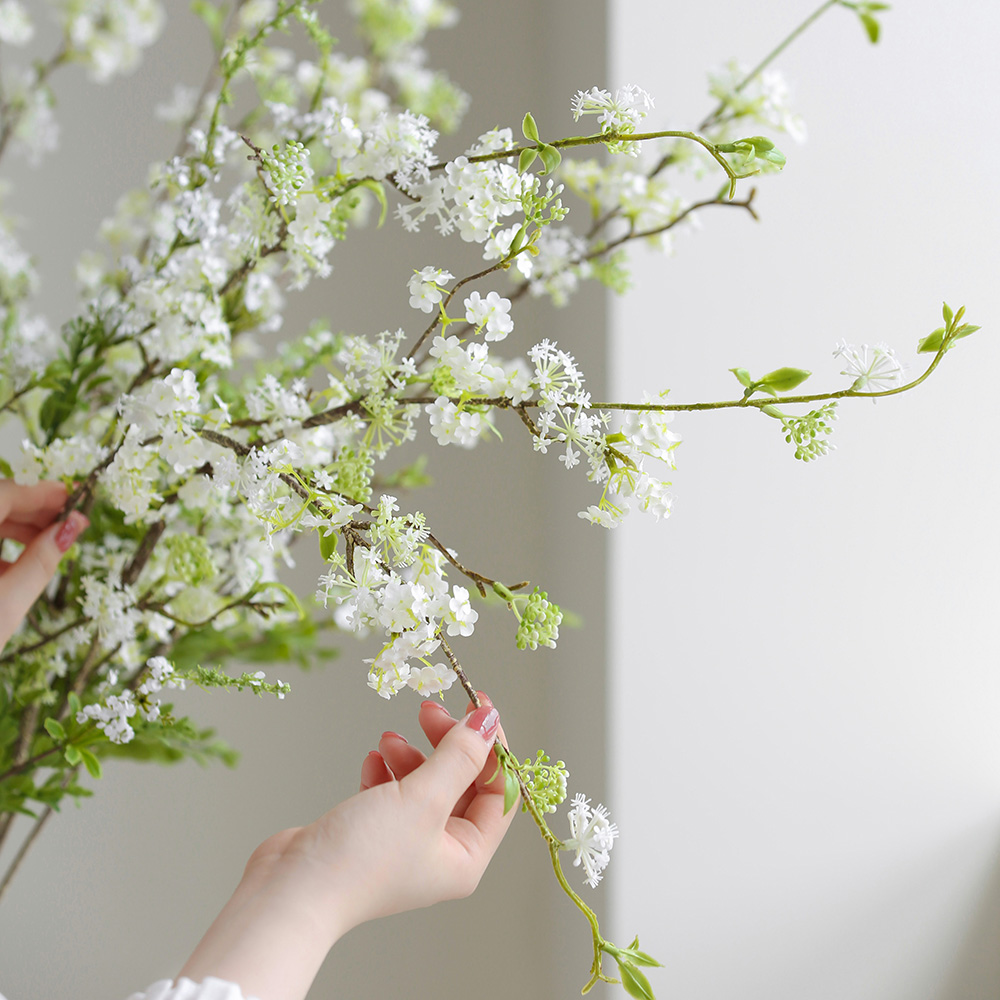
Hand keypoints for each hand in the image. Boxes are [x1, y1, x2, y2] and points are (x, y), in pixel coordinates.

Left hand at [0, 479, 87, 651]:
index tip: (70, 498)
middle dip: (28, 509)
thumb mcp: (7, 605)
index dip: (40, 493)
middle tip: (64, 523)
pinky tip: (10, 565)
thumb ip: (42, 561)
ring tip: (44, 546)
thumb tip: (71, 529)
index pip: (2, 495)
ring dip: (11, 527)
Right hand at [178, 694, 516, 999]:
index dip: (493, 747)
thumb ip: (459, 757)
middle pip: (462, 784)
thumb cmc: (362, 856)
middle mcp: (442, 854)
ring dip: (411, 755)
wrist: (291, 890)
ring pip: (426, 784)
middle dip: (447, 744)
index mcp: (467, 856)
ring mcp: (406, 844)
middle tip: (427, 710)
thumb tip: (488, 720)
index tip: (477, 705)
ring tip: (387, 739)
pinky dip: (386, 772)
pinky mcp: (374, 835)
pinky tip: (371, 761)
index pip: (499, 792)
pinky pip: (393, 793)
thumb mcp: (423, 799)